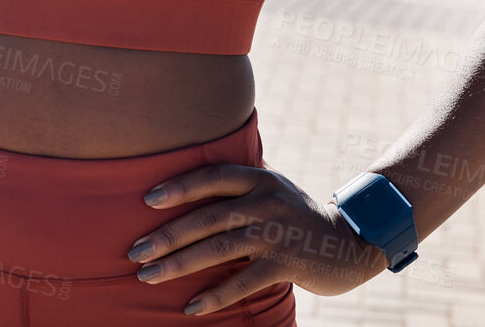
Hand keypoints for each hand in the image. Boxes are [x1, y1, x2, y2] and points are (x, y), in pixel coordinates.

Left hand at [126, 163, 387, 313]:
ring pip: (218, 248)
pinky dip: (214, 295)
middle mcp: (266, 202)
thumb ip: (238, 187)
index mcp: (259, 179)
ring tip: (147, 276)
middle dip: (167, 235)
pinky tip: (191, 306)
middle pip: (208, 216)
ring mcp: (277, 233)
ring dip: (178, 264)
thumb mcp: (271, 190)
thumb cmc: (295, 216)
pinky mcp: (287, 264)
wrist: (349, 242)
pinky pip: (243, 282)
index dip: (179, 187)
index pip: (213, 178)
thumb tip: (188, 185)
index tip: (147, 200)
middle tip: (134, 251)